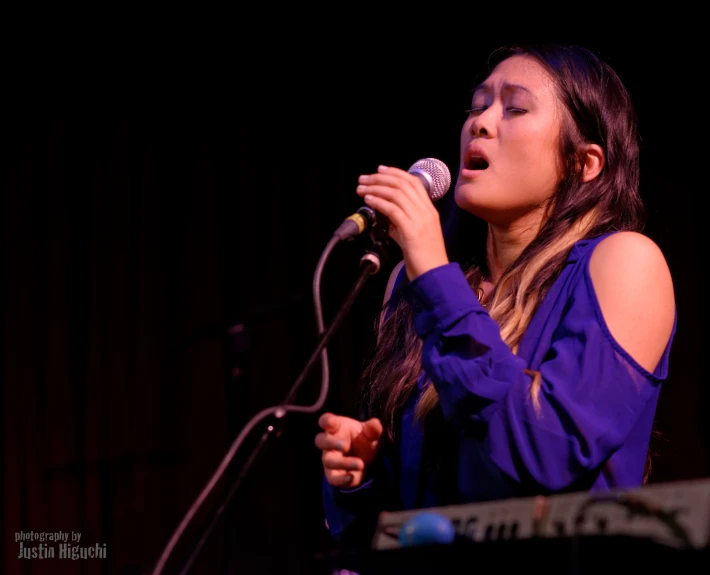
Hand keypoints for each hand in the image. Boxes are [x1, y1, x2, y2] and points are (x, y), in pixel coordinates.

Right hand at [315, 412, 382, 487]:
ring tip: (360, 464)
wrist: (367, 461)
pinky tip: (351, 477)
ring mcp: (329, 458)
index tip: (330, 422)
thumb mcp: (371, 434)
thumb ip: (373, 429)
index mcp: (336, 427)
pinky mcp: (333, 474)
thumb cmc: (363, 441)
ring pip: (328, 460)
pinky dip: (341, 479)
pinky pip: (332, 478)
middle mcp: (329, 442)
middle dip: (330, 443)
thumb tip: (375, 423)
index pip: (326, 420)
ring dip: (343, 463)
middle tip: (344, 446)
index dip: (326, 421)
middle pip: (320, 440)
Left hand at [356, 165, 448, 279]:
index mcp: (429, 211)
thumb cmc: (424, 259)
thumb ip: (401, 223)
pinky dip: (378, 202)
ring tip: (361, 188)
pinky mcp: (412, 230)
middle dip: (380, 178)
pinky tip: (368, 200)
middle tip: (364, 178)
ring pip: (396, 194)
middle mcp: (426, 211)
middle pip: (402, 184)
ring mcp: (420, 220)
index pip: (413, 183)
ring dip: (376, 188)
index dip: (395, 173)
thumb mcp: (413, 235)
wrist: (434, 275)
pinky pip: (393, 209)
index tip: (380, 170)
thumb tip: (386, 215)